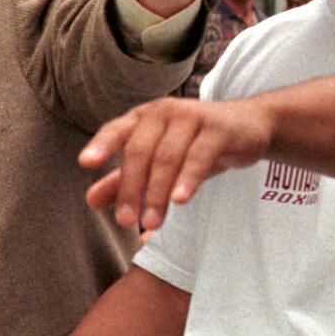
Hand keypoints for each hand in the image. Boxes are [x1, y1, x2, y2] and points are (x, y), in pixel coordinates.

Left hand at [79, 97, 271, 229]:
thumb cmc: (195, 144)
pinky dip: (188, 179)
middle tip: (125, 222)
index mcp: (143, 117)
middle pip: (140, 150)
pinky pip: (199, 155)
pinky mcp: (217, 129)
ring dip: (157, 192)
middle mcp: (163, 112)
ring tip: (151, 223)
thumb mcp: (158, 162)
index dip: (102, 145)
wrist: (248, 127)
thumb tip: (90, 201)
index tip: (86, 163)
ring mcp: (191, 117)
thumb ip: (124, 181)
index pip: (116, 130)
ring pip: (167, 157)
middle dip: (131, 188)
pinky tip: (180, 201)